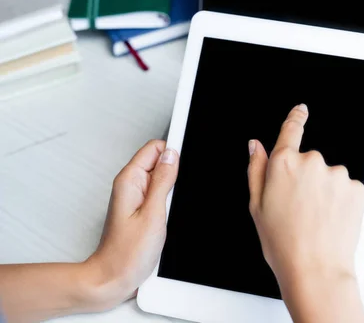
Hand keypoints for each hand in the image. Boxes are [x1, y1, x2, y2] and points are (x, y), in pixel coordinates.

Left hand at [84, 140, 178, 309]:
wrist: (113, 279)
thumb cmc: (126, 254)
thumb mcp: (153, 214)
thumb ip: (163, 181)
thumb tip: (173, 155)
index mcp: (130, 180)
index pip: (155, 148)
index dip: (174, 152)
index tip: (186, 163)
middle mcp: (130, 186)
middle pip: (160, 162)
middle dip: (175, 173)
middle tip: (175, 196)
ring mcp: (136, 197)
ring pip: (162, 179)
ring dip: (172, 190)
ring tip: (169, 211)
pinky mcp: (141, 209)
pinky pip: (160, 195)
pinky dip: (168, 202)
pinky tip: (168, 217)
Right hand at [247, 104, 363, 321]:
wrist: (316, 270)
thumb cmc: (283, 243)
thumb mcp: (257, 206)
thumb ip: (257, 169)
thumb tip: (256, 146)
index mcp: (284, 164)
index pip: (291, 130)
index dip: (296, 118)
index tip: (301, 110)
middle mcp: (312, 162)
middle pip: (310, 161)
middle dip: (306, 178)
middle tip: (300, 208)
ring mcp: (337, 175)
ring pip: (330, 176)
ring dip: (325, 191)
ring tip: (317, 218)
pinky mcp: (357, 188)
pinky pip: (347, 188)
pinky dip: (341, 201)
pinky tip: (332, 220)